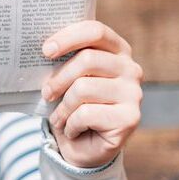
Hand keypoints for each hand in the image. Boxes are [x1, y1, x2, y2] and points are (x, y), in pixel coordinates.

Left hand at [41, 20, 142, 167]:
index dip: (69, 37)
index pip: (96, 31)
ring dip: (63, 107)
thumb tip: (44, 48)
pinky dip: (71, 124)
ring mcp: (134, 93)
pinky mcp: (130, 118)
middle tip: (46, 93)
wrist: (83, 148)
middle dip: (59, 78)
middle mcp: (131, 69)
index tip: (45, 50)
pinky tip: (73, 130)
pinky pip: (87, 113)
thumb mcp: (67, 79)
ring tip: (59, 117)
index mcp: (117, 50)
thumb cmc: (72, 106)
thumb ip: (64, 60)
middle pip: (87, 59)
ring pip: (84, 88)